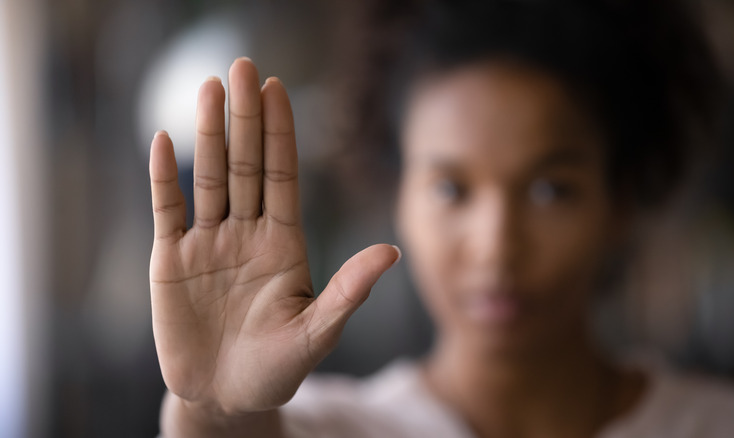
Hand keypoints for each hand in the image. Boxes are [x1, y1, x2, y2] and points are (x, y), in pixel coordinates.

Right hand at [149, 57, 399, 416]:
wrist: (225, 398)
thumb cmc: (277, 369)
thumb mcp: (318, 332)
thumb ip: (350, 290)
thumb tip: (393, 250)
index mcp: (283, 244)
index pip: (282, 176)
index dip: (280, 133)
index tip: (279, 89)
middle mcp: (246, 234)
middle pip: (245, 164)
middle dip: (245, 117)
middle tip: (243, 66)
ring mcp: (208, 244)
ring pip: (208, 178)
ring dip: (206, 133)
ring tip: (208, 87)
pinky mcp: (171, 261)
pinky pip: (167, 210)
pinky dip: (163, 177)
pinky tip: (163, 139)